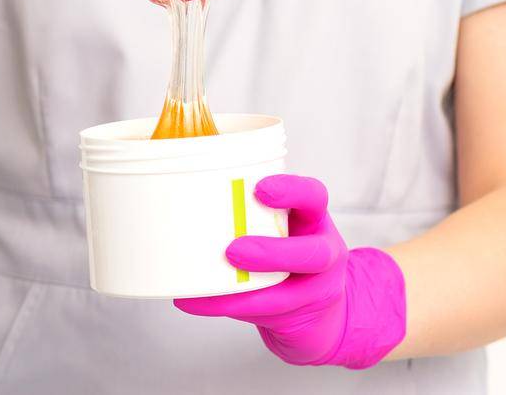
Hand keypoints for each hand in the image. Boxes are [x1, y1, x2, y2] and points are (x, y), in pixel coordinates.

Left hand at [173, 174, 407, 368]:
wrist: (316, 310)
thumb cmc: (288, 254)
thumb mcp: (280, 225)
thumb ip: (249, 211)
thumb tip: (182, 192)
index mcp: (313, 220)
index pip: (314, 197)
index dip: (291, 191)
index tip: (260, 189)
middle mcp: (323, 253)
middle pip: (313, 253)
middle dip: (273, 253)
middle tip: (234, 250)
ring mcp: (314, 290)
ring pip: (288, 294)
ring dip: (246, 291)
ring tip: (212, 287)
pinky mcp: (296, 316)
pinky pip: (263, 316)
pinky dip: (227, 306)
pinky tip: (198, 301)